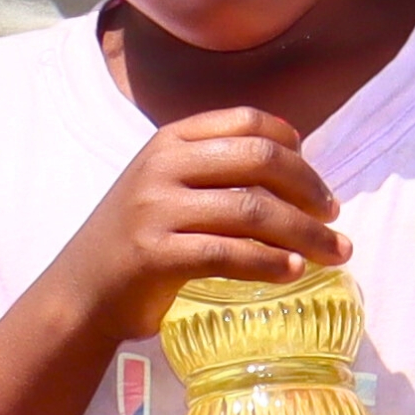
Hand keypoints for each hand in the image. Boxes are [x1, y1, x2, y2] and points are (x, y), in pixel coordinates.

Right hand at [60, 109, 343, 345]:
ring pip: (252, 210)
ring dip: (305, 233)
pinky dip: (268, 262)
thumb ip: (216, 170)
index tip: (316, 180)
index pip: (247, 121)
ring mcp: (155, 209)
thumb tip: (299, 172)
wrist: (80, 292)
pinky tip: (292, 271)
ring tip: (334, 252)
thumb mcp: (167, 186)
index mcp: (171, 140)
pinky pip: (228, 253)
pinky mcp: (155, 255)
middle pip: (259, 160)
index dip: (294, 147)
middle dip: (310, 187)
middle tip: (334, 216)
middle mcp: (162, 165)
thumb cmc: (136, 239)